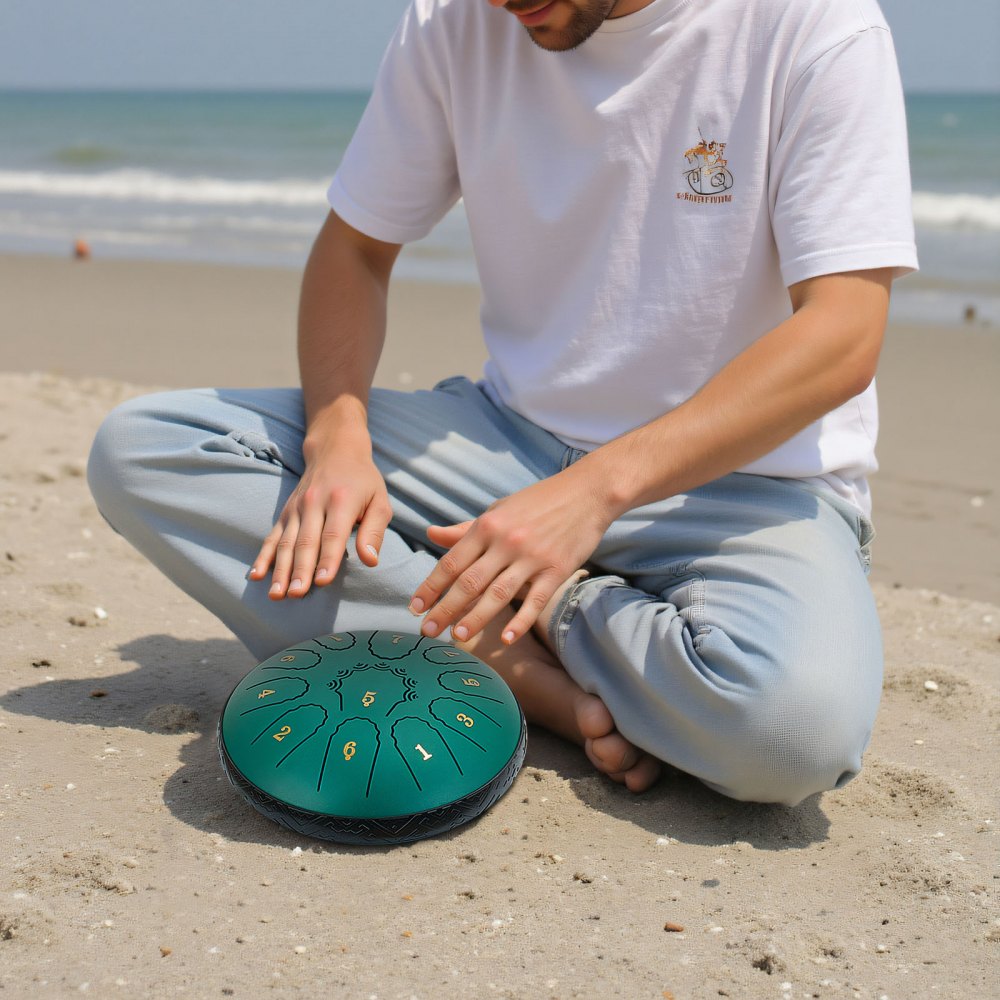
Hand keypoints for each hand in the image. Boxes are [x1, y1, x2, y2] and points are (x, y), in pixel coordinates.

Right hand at [249, 437, 391, 599]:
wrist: (335, 450)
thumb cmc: (363, 481)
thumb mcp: (380, 501)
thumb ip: (375, 531)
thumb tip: (370, 561)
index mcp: (341, 500)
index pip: (333, 534)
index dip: (327, 559)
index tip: (322, 582)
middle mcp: (314, 503)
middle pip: (306, 541)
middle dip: (300, 570)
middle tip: (296, 594)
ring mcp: (297, 508)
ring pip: (286, 542)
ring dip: (280, 569)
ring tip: (276, 594)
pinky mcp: (286, 512)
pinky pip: (272, 536)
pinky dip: (263, 556)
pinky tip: (256, 575)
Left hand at [409, 465, 614, 644]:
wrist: (587, 492)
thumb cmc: (538, 501)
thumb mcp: (498, 510)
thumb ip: (465, 529)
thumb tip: (431, 534)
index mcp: (487, 526)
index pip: (452, 561)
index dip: (431, 586)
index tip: (415, 607)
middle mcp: (506, 542)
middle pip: (469, 582)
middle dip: (445, 608)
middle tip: (427, 630)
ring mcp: (532, 557)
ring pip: (498, 594)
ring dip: (475, 618)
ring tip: (457, 637)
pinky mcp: (557, 570)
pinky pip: (535, 601)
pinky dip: (520, 621)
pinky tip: (506, 638)